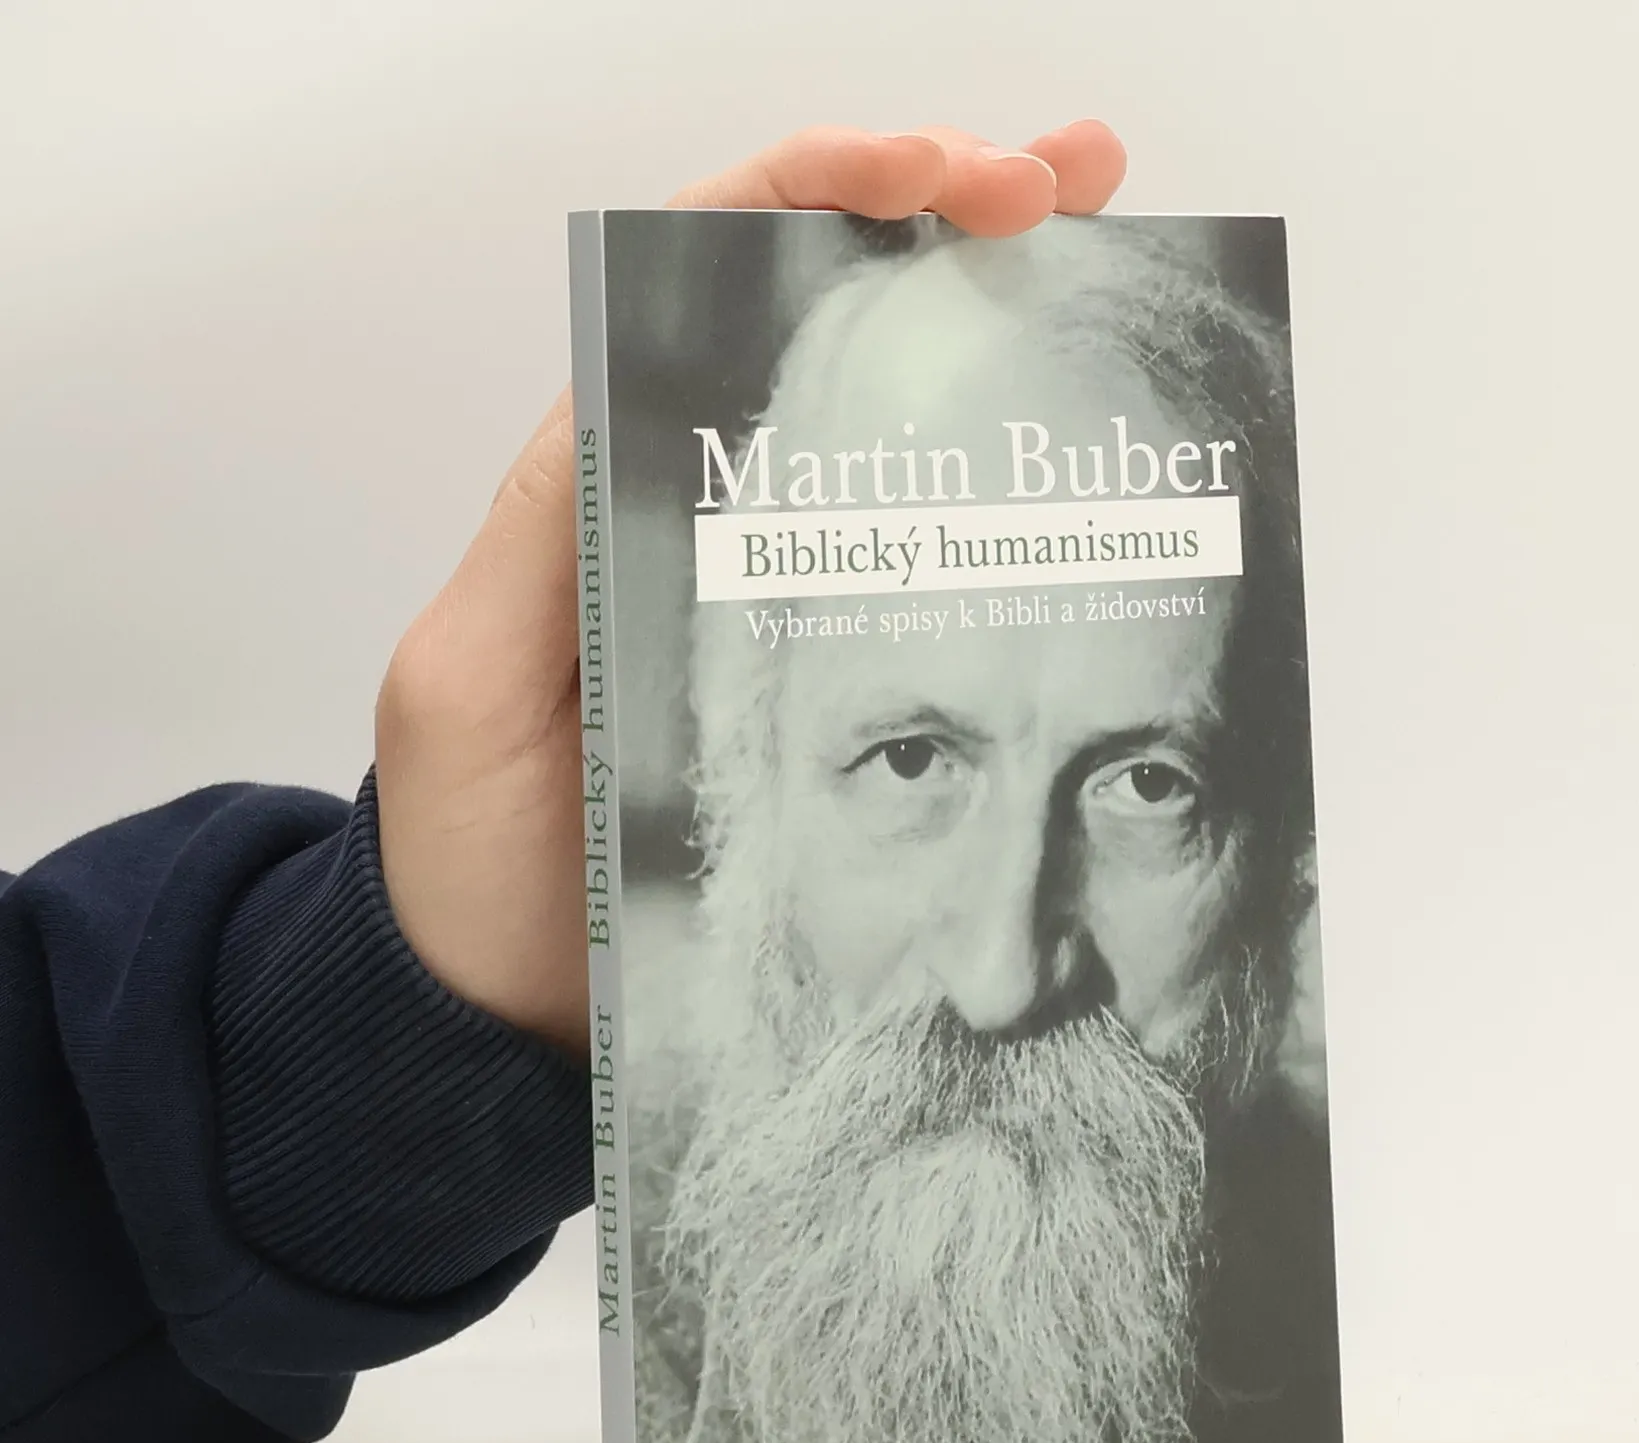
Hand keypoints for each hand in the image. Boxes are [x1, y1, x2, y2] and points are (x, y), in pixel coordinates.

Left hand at [372, 122, 1128, 1055]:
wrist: (512, 1014)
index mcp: (610, 481)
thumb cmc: (474, 864)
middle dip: (949, 214)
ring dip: (1000, 309)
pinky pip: (927, 553)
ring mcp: (779, 592)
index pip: (710, 276)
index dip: (824, 191)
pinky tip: (1095, 447)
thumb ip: (539, 546)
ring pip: (896, 411)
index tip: (941, 176)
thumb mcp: (468, 689)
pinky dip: (1010, 480)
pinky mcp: (834, 680)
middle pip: (828, 313)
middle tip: (1075, 178)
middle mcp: (704, 511)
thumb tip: (623, 394)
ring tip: (1113, 231)